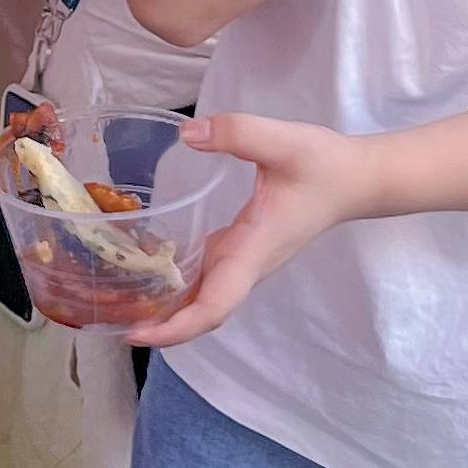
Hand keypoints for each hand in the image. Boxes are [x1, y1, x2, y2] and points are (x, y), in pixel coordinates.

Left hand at [132, 112, 386, 344]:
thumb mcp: (284, 141)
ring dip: (167, 309)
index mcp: (255, 249)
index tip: (137, 333)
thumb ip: (238, 133)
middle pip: (204, 313)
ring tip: (117, 303)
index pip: (215, 304)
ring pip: (205, 299)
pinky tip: (146, 269)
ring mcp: (247, 260)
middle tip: (111, 323)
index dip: (176, 327)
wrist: (357, 179)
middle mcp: (248, 264)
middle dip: (160, 327)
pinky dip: (178, 285)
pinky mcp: (244, 249)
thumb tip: (188, 134)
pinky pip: (208, 278)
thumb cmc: (324, 164)